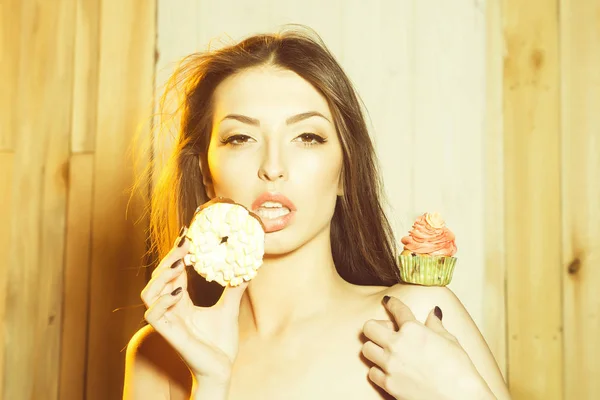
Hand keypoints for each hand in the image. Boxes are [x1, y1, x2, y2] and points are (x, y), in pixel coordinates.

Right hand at [141, 227, 247, 383]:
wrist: (221, 370)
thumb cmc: (220, 343)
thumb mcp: (229, 308)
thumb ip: (234, 288)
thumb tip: (248, 266)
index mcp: (180, 302)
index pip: (172, 272)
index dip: (177, 253)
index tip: (188, 234)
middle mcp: (170, 309)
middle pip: (158, 277)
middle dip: (169, 258)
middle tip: (186, 243)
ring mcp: (167, 321)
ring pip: (148, 293)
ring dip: (162, 276)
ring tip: (180, 265)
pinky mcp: (168, 334)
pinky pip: (153, 314)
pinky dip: (163, 300)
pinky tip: (179, 291)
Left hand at [362, 296, 494, 399]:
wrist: (460, 399)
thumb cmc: (459, 370)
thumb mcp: (449, 341)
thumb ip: (436, 325)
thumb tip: (434, 312)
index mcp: (414, 330)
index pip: (397, 310)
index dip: (392, 303)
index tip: (388, 301)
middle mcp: (397, 345)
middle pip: (369, 327)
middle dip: (375, 327)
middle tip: (383, 331)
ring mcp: (390, 365)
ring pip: (366, 349)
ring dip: (374, 348)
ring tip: (385, 352)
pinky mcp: (388, 384)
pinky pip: (372, 372)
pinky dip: (378, 370)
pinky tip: (388, 370)